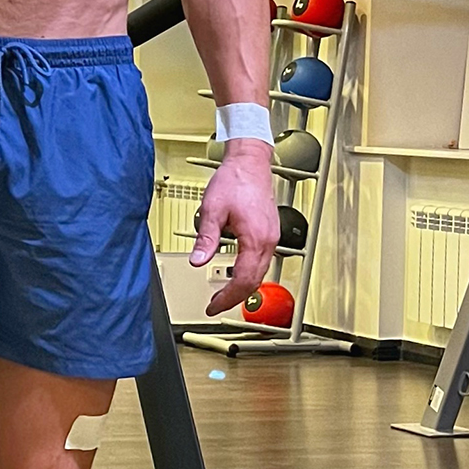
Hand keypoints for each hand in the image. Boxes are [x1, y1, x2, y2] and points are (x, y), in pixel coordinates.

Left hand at [191, 142, 279, 315]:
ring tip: (223, 294)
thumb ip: (206, 239)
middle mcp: (268, 240)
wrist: (250, 162)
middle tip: (215, 305)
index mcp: (255, 238)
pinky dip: (248, 274)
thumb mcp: (212, 210)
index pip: (243, 280)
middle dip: (234, 297)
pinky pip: (261, 262)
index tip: (213, 306)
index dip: (227, 297)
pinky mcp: (269, 233)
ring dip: (242, 287)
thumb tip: (197, 261)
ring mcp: (272, 237)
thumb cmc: (234, 180)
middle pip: (254, 281)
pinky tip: (236, 274)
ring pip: (260, 273)